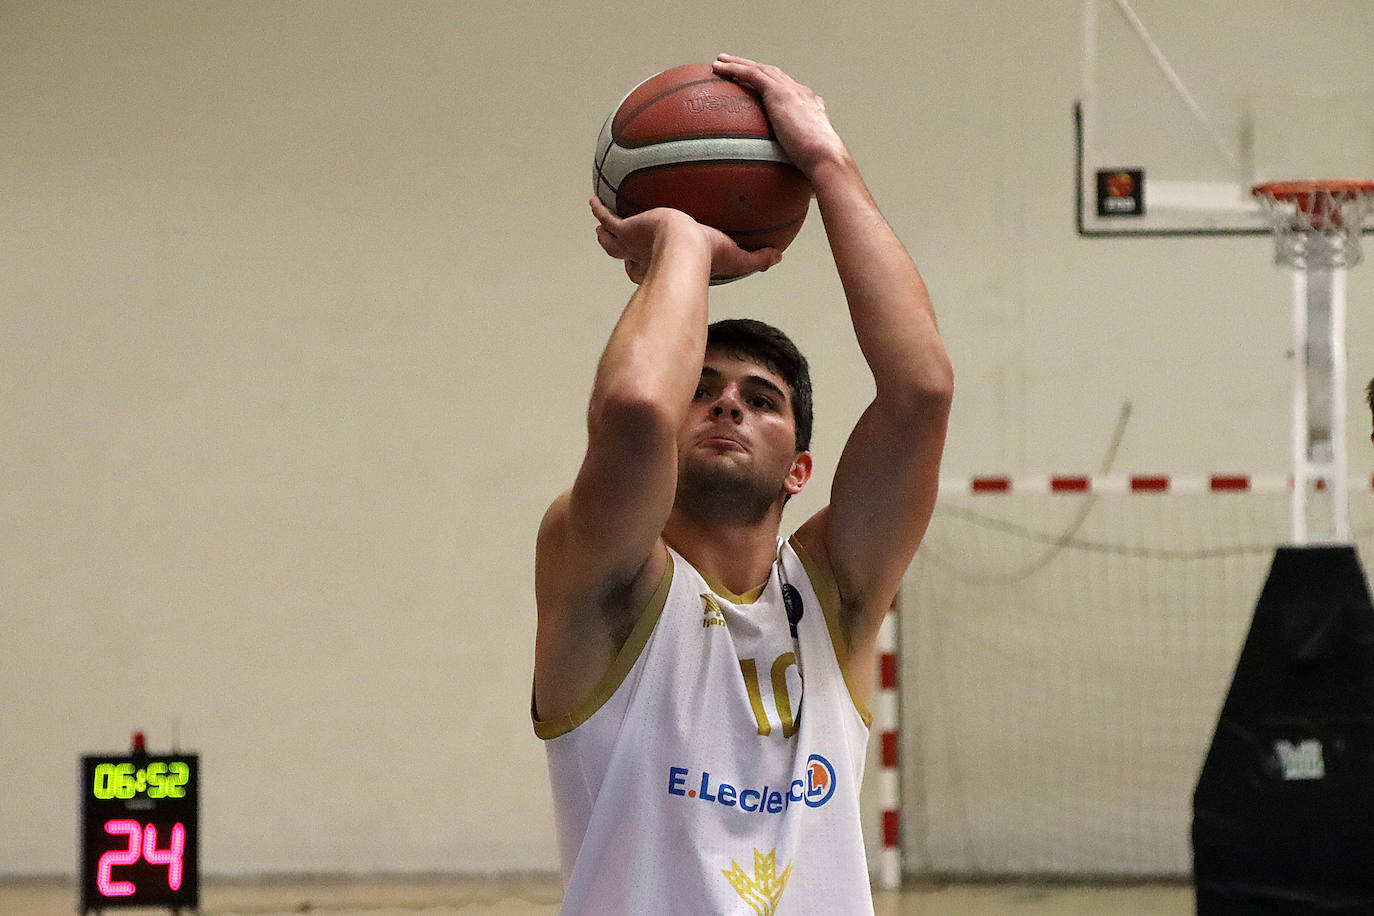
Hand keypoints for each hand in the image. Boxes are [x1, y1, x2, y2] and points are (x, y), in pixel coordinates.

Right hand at [590, 198, 779, 283]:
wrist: (684, 249)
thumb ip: (756, 258)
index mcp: (664, 267)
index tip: (651, 265)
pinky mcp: (626, 228)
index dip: (651, 268)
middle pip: (627, 259)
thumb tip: (779, 256)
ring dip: (605, 236)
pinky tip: (592, 200)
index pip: (655, 270)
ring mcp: (631, 243)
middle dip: (622, 253)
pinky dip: (599, 211)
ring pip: (611, 242)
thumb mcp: (735, 256)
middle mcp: (643, 258)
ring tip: (599, 226)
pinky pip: (607, 218)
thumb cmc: (706, 258)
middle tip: (621, 244)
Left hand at [711, 54, 849, 177]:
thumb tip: (804, 190)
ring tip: (720, 62)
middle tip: (733, 65)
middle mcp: (801, 93)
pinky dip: (735, 69)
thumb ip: (800, 165)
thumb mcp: (807, 163)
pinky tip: (719, 69)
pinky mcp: (779, 92)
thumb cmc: (820, 168)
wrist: (825, 157)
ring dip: (739, 64)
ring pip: (760, 70)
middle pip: (773, 75)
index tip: (758, 86)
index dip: (771, 86)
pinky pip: (752, 75)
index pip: (788, 91)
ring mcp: (791, 90)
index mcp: (810, 106)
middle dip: (753, 68)